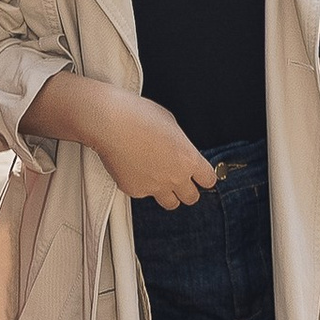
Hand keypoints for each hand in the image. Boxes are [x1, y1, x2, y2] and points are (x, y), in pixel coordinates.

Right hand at [22, 73, 218, 208]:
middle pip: (192, 198)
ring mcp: (154, 187)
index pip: (209, 180)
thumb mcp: (172, 124)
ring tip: (159, 178)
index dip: (204, 177)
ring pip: (170, 203)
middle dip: (188, 189)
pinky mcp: (135, 191)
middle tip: (179, 179)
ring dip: (168, 194)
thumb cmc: (139, 116)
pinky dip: (142, 185)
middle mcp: (175, 177)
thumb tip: (179, 151)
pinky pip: (144, 194)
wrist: (110, 122)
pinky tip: (135, 168)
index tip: (200, 174)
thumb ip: (181, 144)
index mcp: (189, 159)